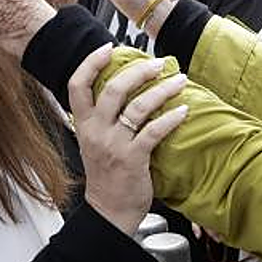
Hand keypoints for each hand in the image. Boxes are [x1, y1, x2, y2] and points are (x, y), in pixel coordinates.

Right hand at [70, 44, 188, 234]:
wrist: (109, 212)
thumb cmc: (106, 177)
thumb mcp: (93, 144)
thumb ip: (102, 120)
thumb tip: (124, 91)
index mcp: (84, 126)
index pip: (77, 86)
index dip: (91, 63)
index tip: (109, 48)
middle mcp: (96, 132)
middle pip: (113, 89)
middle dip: (138, 71)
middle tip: (158, 63)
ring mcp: (114, 145)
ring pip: (137, 107)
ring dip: (162, 90)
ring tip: (179, 81)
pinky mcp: (133, 159)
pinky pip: (154, 131)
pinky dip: (171, 118)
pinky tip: (184, 110)